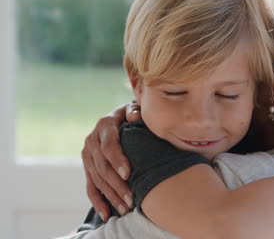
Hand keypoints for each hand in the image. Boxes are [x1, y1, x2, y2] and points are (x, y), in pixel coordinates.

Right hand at [81, 103, 141, 220]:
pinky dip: (97, 201)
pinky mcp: (87, 167)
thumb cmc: (130, 115)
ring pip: (97, 179)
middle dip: (117, 184)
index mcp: (104, 125)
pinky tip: (106, 214)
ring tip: (125, 208)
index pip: (109, 145)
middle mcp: (92, 141)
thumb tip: (135, 116)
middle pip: (103, 167)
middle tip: (131, 198)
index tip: (128, 173)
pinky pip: (90, 186)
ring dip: (110, 196)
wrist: (117, 118)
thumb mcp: (132, 109)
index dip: (117, 159)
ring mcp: (87, 155)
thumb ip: (134, 111)